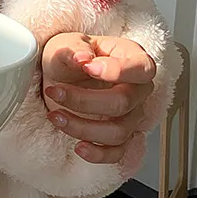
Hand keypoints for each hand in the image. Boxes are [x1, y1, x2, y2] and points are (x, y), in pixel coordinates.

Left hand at [39, 29, 156, 166]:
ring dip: (82, 127)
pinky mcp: (119, 136)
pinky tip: (78, 147)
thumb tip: (82, 57)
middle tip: (56, 91)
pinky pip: (116, 153)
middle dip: (84, 101)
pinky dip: (97, 154)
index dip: (116, 71)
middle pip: (123, 102)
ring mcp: (131, 115)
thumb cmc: (71, 57)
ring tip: (55, 116)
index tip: (87, 67)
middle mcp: (137, 89)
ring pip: (117, 131)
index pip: (141, 68)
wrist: (62, 76)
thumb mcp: (66, 43)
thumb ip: (73, 48)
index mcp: (133, 58)